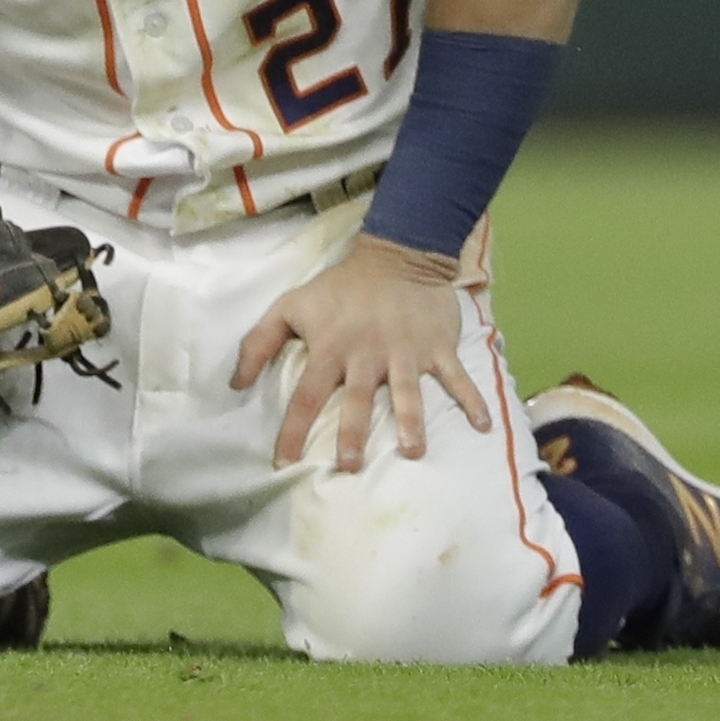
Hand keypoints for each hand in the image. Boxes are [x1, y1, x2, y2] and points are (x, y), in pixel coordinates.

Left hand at [229, 234, 492, 470]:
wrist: (398, 254)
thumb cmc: (339, 289)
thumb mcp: (291, 305)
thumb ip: (259, 341)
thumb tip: (234, 384)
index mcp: (331, 348)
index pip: (305, 395)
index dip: (292, 430)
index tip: (283, 462)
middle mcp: (367, 355)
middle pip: (356, 400)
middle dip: (352, 434)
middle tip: (349, 466)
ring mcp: (406, 353)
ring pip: (407, 393)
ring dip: (411, 423)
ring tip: (413, 453)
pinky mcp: (437, 348)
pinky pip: (457, 377)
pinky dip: (473, 400)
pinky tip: (485, 426)